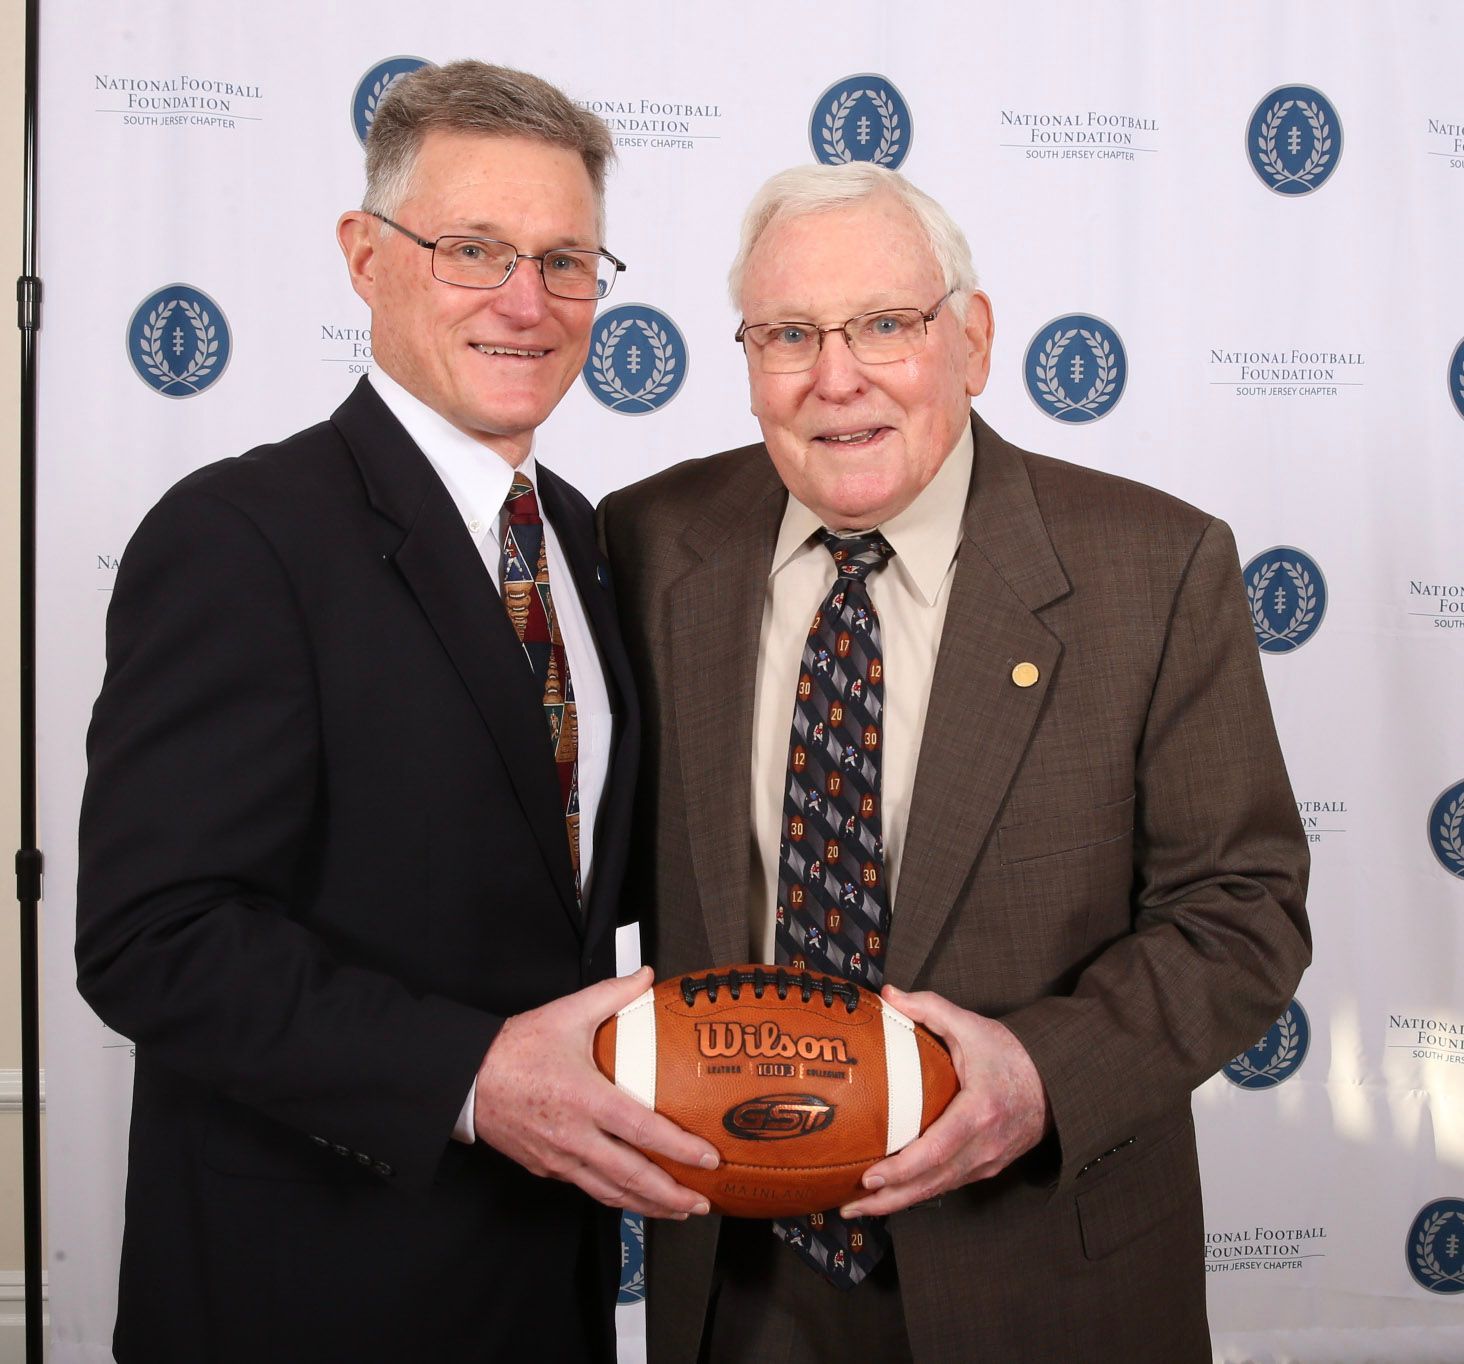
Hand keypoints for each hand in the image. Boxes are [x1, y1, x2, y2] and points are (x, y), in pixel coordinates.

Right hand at [474, 966, 718, 1218]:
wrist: (465, 1079)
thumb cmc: (514, 1048)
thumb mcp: (567, 1013)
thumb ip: (611, 994)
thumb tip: (646, 977)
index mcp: (585, 1098)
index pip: (642, 1130)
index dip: (680, 1148)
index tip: (709, 1159)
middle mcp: (575, 1136)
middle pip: (631, 1177)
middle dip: (671, 1196)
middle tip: (702, 1203)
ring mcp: (559, 1158)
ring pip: (610, 1193)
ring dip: (648, 1206)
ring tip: (678, 1210)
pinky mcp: (546, 1168)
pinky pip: (588, 1188)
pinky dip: (616, 1197)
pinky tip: (633, 1197)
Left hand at [840, 984, 1050, 1217]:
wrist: (1055, 1079)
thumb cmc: (1010, 1053)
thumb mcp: (971, 1025)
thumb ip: (929, 1008)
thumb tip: (887, 995)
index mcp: (979, 1112)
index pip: (936, 1151)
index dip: (901, 1169)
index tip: (869, 1177)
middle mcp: (984, 1146)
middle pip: (931, 1183)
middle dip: (888, 1200)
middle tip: (849, 1207)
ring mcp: (987, 1161)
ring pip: (938, 1190)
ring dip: (899, 1203)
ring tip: (860, 1207)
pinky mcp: (987, 1167)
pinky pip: (948, 1184)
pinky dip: (919, 1193)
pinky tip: (892, 1195)